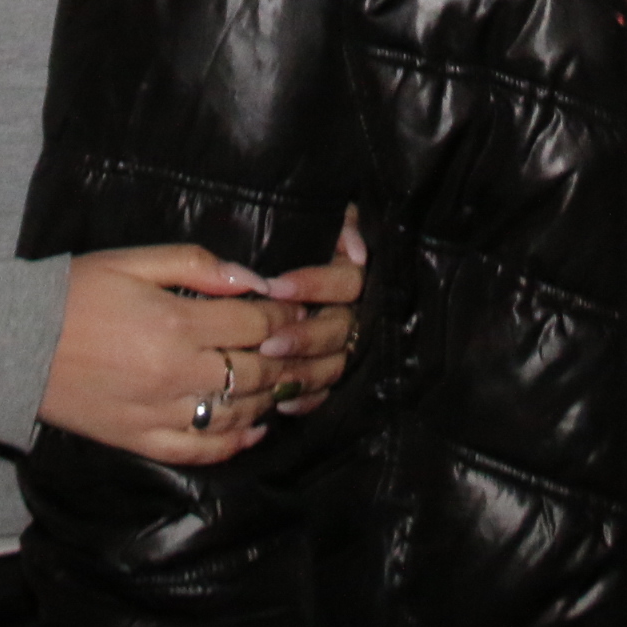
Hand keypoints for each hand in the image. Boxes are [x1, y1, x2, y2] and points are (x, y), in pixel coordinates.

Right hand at [38, 225, 361, 464]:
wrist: (14, 342)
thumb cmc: (74, 292)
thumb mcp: (133, 261)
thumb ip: (195, 265)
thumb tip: (252, 279)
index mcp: (177, 323)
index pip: (255, 323)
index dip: (283, 316)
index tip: (296, 309)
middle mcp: (176, 373)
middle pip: (255, 371)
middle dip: (284, 357)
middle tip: (300, 348)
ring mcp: (160, 412)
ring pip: (236, 414)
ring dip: (266, 399)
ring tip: (279, 383)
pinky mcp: (141, 439)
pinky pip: (200, 451)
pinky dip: (233, 444)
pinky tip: (252, 430)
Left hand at [255, 208, 368, 417]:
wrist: (289, 265)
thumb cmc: (299, 240)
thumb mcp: (318, 223)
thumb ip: (342, 226)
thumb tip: (358, 252)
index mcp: (351, 276)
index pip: (346, 283)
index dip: (313, 285)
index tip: (274, 286)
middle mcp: (353, 312)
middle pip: (340, 329)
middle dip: (304, 337)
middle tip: (268, 342)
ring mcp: (345, 346)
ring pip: (334, 364)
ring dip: (303, 370)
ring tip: (269, 369)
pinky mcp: (332, 373)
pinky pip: (327, 391)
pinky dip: (307, 399)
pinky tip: (282, 402)